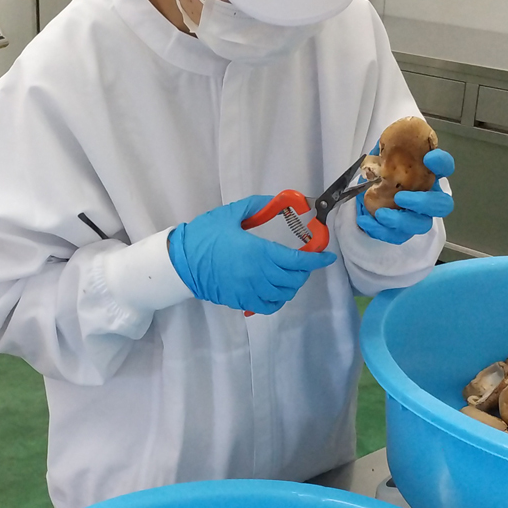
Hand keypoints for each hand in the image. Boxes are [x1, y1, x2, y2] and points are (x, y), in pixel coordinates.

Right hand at [168, 195, 336, 314]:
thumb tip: (277, 201)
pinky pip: (268, 307)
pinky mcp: (241, 301)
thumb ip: (257, 206)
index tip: (327, 257)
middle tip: (303, 262)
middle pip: (294, 279)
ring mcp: (250, 291)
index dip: (316, 260)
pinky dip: (278, 300)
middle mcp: (259, 275)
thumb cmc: (204, 235)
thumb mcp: (230, 214)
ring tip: (290, 275)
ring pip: (284, 294)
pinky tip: (276, 290)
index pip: (297, 261)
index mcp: (259, 252)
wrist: (180, 262)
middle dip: (304, 271)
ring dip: (292, 285)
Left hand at [356, 148, 454, 244]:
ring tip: (380, 214)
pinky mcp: (402, 232)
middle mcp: (428, 197)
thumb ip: (387, 150)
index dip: (442, 163)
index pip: (445, 167)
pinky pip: (397, 236)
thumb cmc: (379, 173)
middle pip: (443, 205)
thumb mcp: (381, 156)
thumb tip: (388, 144)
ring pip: (422, 224)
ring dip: (402, 220)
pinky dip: (381, 230)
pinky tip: (365, 220)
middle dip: (424, 203)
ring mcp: (417, 217)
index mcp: (427, 175)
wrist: (362, 193)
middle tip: (400, 197)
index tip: (429, 158)